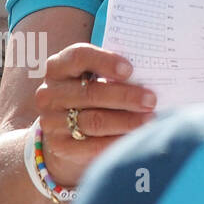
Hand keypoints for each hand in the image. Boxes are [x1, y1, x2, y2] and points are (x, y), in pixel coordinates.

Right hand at [34, 44, 156, 186]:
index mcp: (59, 67)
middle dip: (125, 97)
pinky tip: (136, 138)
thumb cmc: (93, 90)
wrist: (67, 127)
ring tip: (150, 119)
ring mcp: (51, 121)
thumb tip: (154, 74)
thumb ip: (116, 72)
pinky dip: (118, 142)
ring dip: (126, 121)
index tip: (130, 70)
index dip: (105, 61)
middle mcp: (50, 93)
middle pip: (90, 93)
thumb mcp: (96, 75)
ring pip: (93, 121)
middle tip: (152, 100)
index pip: (79, 57)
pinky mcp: (60, 146)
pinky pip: (92, 146)